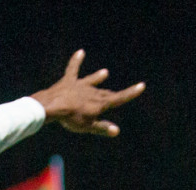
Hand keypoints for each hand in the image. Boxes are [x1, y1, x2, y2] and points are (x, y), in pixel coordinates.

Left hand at [30, 50, 144, 135]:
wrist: (53, 106)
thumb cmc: (71, 118)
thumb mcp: (87, 126)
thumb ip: (102, 127)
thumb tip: (117, 131)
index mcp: (99, 103)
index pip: (119, 98)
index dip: (131, 93)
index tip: (141, 85)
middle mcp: (93, 92)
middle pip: (104, 93)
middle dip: (111, 94)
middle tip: (119, 95)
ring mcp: (80, 85)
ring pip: (92, 81)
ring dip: (97, 78)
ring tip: (105, 73)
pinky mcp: (68, 81)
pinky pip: (73, 69)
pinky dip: (76, 61)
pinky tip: (80, 52)